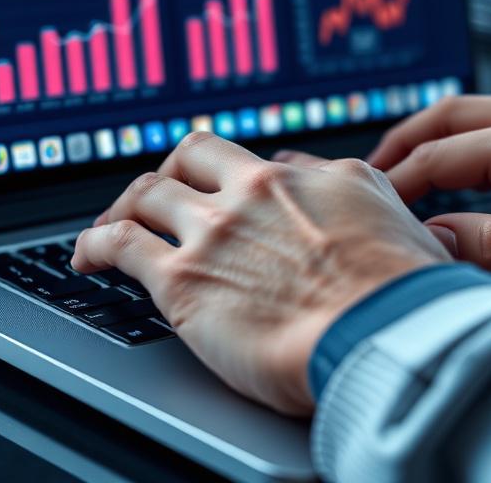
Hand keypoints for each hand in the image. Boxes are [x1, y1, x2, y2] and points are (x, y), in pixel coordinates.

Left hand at [71, 132, 450, 415]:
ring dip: (123, 207)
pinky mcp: (182, 278)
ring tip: (110, 227)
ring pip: (146, 193)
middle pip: (190, 156)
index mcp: (304, 179)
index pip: (246, 159)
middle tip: (158, 197)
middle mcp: (254, 191)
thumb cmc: (404, 292)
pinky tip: (87, 256)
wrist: (387, 333)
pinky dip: (94, 244)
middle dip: (170, 173)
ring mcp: (214, 230)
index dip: (224, 174)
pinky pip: (119, 244)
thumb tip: (320, 175)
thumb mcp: (393, 216)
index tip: (212, 188)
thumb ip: (349, 191)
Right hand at [362, 93, 490, 275]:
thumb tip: (436, 238)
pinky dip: (461, 136)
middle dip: (400, 143)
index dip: (399, 183)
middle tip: (367, 173)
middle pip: (444, 114)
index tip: (372, 205)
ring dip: (428, 135)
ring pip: (468, 109)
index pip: (440, 157)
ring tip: (400, 167)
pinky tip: (456, 162)